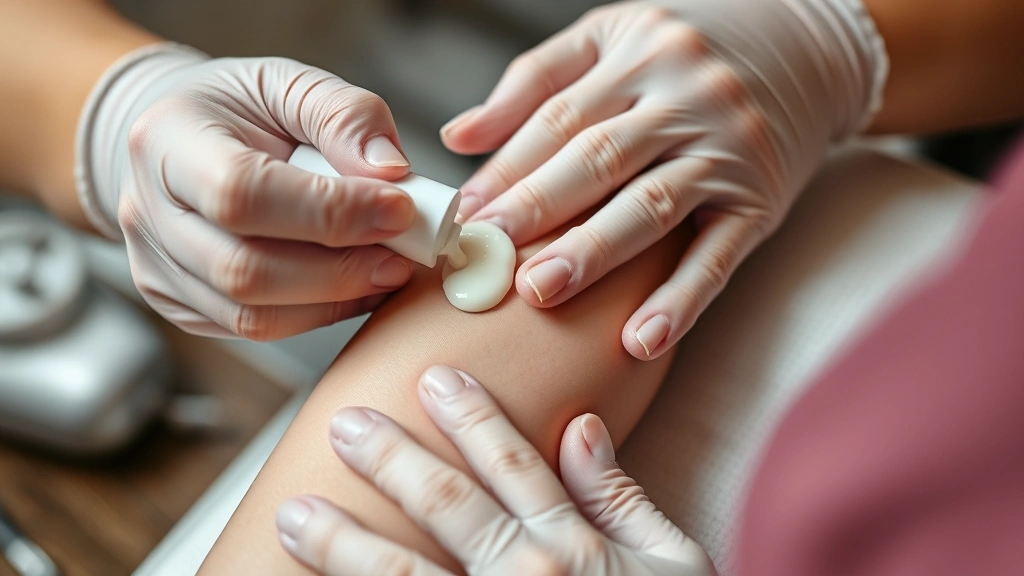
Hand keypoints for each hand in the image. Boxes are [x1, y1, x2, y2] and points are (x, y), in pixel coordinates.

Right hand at [77, 44, 416, 338]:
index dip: (330, 212)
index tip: (401, 209)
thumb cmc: (241, 109)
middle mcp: (146, 211)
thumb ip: (345, 116)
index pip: (244, 193)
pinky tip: (353, 287)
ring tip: (385, 270)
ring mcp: (156, 267)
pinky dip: (316, 314)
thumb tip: (391, 172)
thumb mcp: (291, 83)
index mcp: (166, 140)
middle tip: (403, 256)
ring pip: (251, 314)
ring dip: (335, 300)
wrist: (183, 139)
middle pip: (245, 271)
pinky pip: (253, 329)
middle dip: (340, 271)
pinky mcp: (178, 304)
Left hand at [275, 365, 715, 575]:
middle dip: (391, 459)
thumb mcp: (674, 564)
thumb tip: (582, 427)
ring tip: (295, 515)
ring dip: (344, 543)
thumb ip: (621, 499)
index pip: (512, 465)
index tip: (435, 379)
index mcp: (576, 550)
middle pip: (446, 507)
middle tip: (344, 423)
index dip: (472, 417)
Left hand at [441, 0, 886, 358]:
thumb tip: (456, 137)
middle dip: (536, 210)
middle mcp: (685, 98)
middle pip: (599, 158)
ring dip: (594, 253)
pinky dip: (679, 300)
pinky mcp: (761, 203)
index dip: (507, 167)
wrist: (809, 49)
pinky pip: (717, 256)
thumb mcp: (611, 38)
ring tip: (540, 291)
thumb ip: (534, 82)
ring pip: (651, 206)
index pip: (559, 118)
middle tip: (483, 254)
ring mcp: (728, 151)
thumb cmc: (686, 51)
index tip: (463, 214)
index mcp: (637, 55)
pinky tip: (640, 339)